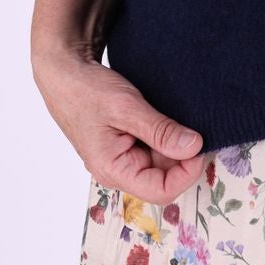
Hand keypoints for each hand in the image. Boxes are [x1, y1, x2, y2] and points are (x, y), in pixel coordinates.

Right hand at [33, 50, 205, 203]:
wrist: (65, 73)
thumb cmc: (86, 90)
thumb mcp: (126, 107)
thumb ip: (160, 130)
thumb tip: (194, 147)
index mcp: (113, 170)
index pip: (162, 191)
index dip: (187, 171)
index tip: (199, 143)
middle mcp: (118, 171)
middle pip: (165, 177)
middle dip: (183, 156)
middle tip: (195, 126)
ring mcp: (121, 159)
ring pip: (161, 162)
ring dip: (175, 144)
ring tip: (178, 118)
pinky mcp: (125, 146)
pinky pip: (153, 149)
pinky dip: (165, 136)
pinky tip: (167, 118)